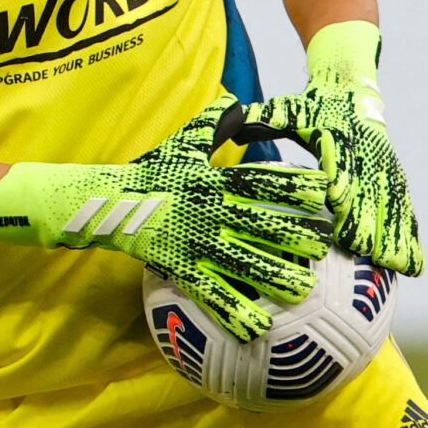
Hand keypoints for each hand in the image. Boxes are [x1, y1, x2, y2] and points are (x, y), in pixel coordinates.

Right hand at [0, 94, 329, 338]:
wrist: (104, 201)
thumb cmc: (149, 172)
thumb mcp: (181, 143)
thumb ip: (212, 124)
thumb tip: (237, 99)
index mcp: (211, 179)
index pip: (257, 179)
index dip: (290, 184)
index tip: (323, 190)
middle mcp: (206, 210)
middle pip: (256, 222)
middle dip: (291, 234)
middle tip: (323, 247)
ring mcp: (192, 240)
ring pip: (238, 261)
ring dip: (271, 276)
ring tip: (302, 290)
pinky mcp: (177, 267)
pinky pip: (207, 292)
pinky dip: (231, 310)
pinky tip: (255, 328)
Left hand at [211, 20, 423, 275]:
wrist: (349, 87)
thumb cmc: (309, 106)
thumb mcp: (284, 109)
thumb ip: (263, 118)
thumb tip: (236, 125)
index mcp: (337, 139)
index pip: (340, 165)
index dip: (341, 186)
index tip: (339, 209)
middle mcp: (365, 156)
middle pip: (370, 193)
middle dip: (370, 222)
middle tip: (367, 254)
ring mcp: (384, 168)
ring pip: (393, 206)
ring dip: (397, 237)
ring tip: (401, 269)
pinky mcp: (394, 179)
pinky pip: (404, 210)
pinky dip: (410, 236)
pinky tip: (414, 265)